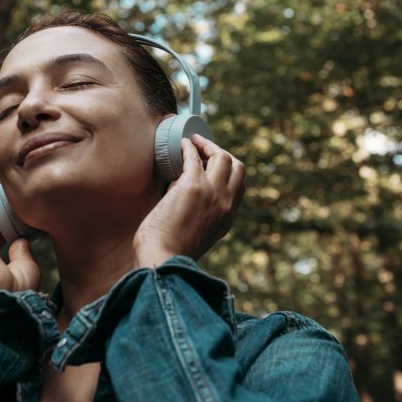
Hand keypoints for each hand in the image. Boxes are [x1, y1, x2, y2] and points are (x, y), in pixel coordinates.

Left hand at [133, 134, 245, 267]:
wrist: (163, 260)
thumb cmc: (169, 252)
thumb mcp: (195, 233)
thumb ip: (196, 211)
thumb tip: (178, 185)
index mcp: (227, 219)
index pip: (238, 188)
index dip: (227, 173)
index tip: (213, 166)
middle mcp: (226, 204)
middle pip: (238, 168)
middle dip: (224, 154)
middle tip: (206, 149)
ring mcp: (213, 193)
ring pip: (223, 157)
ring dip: (209, 145)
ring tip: (195, 141)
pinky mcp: (193, 185)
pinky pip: (194, 157)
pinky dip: (190, 147)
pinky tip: (183, 144)